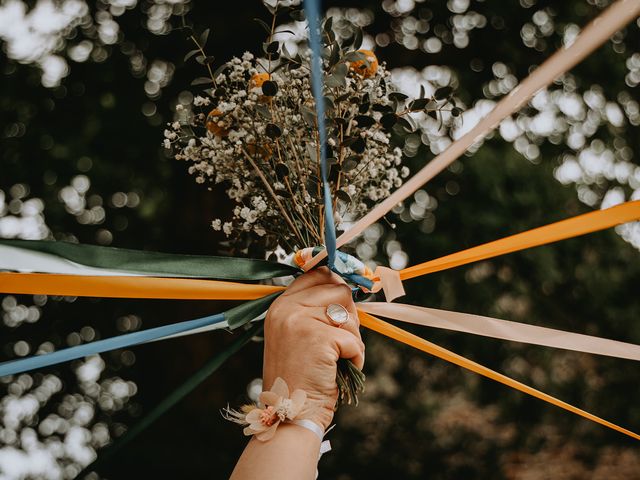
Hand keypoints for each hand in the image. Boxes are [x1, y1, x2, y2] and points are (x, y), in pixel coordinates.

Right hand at [263, 267, 364, 430]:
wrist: (290, 412)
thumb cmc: (298, 377)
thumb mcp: (295, 336)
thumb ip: (312, 311)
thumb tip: (346, 289)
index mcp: (280, 305)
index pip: (316, 274)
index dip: (337, 284)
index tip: (346, 302)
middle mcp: (288, 309)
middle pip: (339, 290)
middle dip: (349, 315)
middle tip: (341, 340)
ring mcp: (302, 321)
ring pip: (350, 314)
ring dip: (353, 338)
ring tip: (337, 358)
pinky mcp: (320, 338)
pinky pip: (355, 340)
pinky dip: (355, 358)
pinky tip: (341, 370)